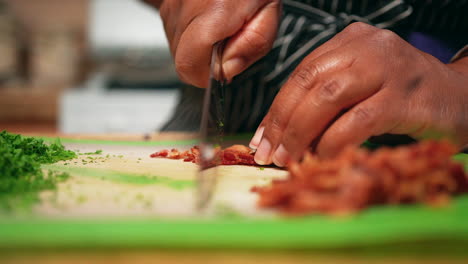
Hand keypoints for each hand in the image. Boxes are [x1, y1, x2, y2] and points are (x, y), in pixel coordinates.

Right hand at [145, 0, 280, 87]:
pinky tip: (209, 23)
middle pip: (181, 61)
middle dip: (205, 64)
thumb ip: (250, 47)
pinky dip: (191, 37)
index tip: (223, 70)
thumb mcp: (268, 15)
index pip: (188, 64)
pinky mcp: (167, 3)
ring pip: (176, 49)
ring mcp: (172, 4)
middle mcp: (185, 7)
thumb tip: (225, 72)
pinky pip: (174, 34)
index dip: (205, 77)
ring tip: (220, 30)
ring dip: (198, 50)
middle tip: (227, 46)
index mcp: (214, 12)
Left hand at [249, 22, 467, 165]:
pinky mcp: (405, 96)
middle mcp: (367, 46)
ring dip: (301, 133)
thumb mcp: (359, 88)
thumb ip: (323, 102)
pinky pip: (357, 120)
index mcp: (350, 41)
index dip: (276, 108)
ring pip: (328, 98)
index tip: (261, 138)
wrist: (460, 98)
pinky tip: (322, 157)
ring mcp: (388, 68)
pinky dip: (333, 142)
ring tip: (288, 158)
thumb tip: (279, 135)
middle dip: (282, 122)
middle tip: (269, 153)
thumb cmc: (401, 97)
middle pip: (309, 83)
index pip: (301, 73)